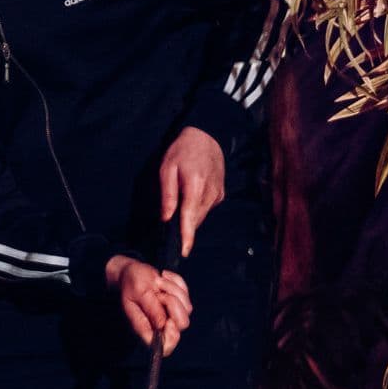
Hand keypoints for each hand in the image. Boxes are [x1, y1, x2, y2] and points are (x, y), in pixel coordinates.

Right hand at [107, 253, 190, 354]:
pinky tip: (163, 278)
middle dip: (174, 303)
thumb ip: (151, 309)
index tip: (168, 318)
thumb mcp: (139, 293)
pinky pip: (186, 294)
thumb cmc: (131, 282)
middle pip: (183, 324)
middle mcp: (160, 324)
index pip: (165, 347)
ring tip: (158, 281)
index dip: (171, 334)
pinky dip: (176, 282)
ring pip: (187, 308)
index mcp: (146, 328)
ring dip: (173, 289)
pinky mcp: (178, 303)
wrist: (131, 272)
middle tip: (160, 293)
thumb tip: (162, 325)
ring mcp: (171, 314)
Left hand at [158, 126, 225, 257]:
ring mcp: (217, 194)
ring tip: (181, 202)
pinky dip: (197, 208)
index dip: (186, 236)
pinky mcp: (221, 194)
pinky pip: (206, 208)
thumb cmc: (182, 151)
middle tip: (172, 224)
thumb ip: (168, 194)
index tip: (184, 251)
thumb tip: (166, 218)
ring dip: (190, 216)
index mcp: (195, 186)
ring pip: (201, 215)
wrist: (206, 137)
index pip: (190, 217)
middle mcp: (210, 192)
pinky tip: (192, 195)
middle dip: (184, 226)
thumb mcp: (167, 169)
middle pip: (195, 219)